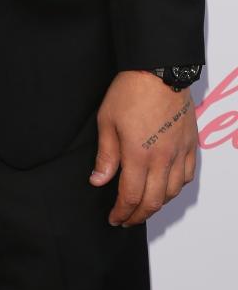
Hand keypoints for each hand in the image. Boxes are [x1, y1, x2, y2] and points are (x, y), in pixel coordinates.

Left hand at [90, 70, 197, 225]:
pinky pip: (188, 176)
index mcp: (139, 154)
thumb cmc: (130, 91)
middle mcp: (162, 158)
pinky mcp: (190, 145)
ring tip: (143, 207)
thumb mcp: (107, 121)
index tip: (114, 218)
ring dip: (157, 204)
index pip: (131, 196)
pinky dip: (176, 188)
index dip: (121, 212)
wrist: (159, 70)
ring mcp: (179, 152)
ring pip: (172, 192)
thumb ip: (106, 155)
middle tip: (126, 219)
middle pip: (153, 201)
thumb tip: (98, 181)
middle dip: (138, 215)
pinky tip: (166, 188)